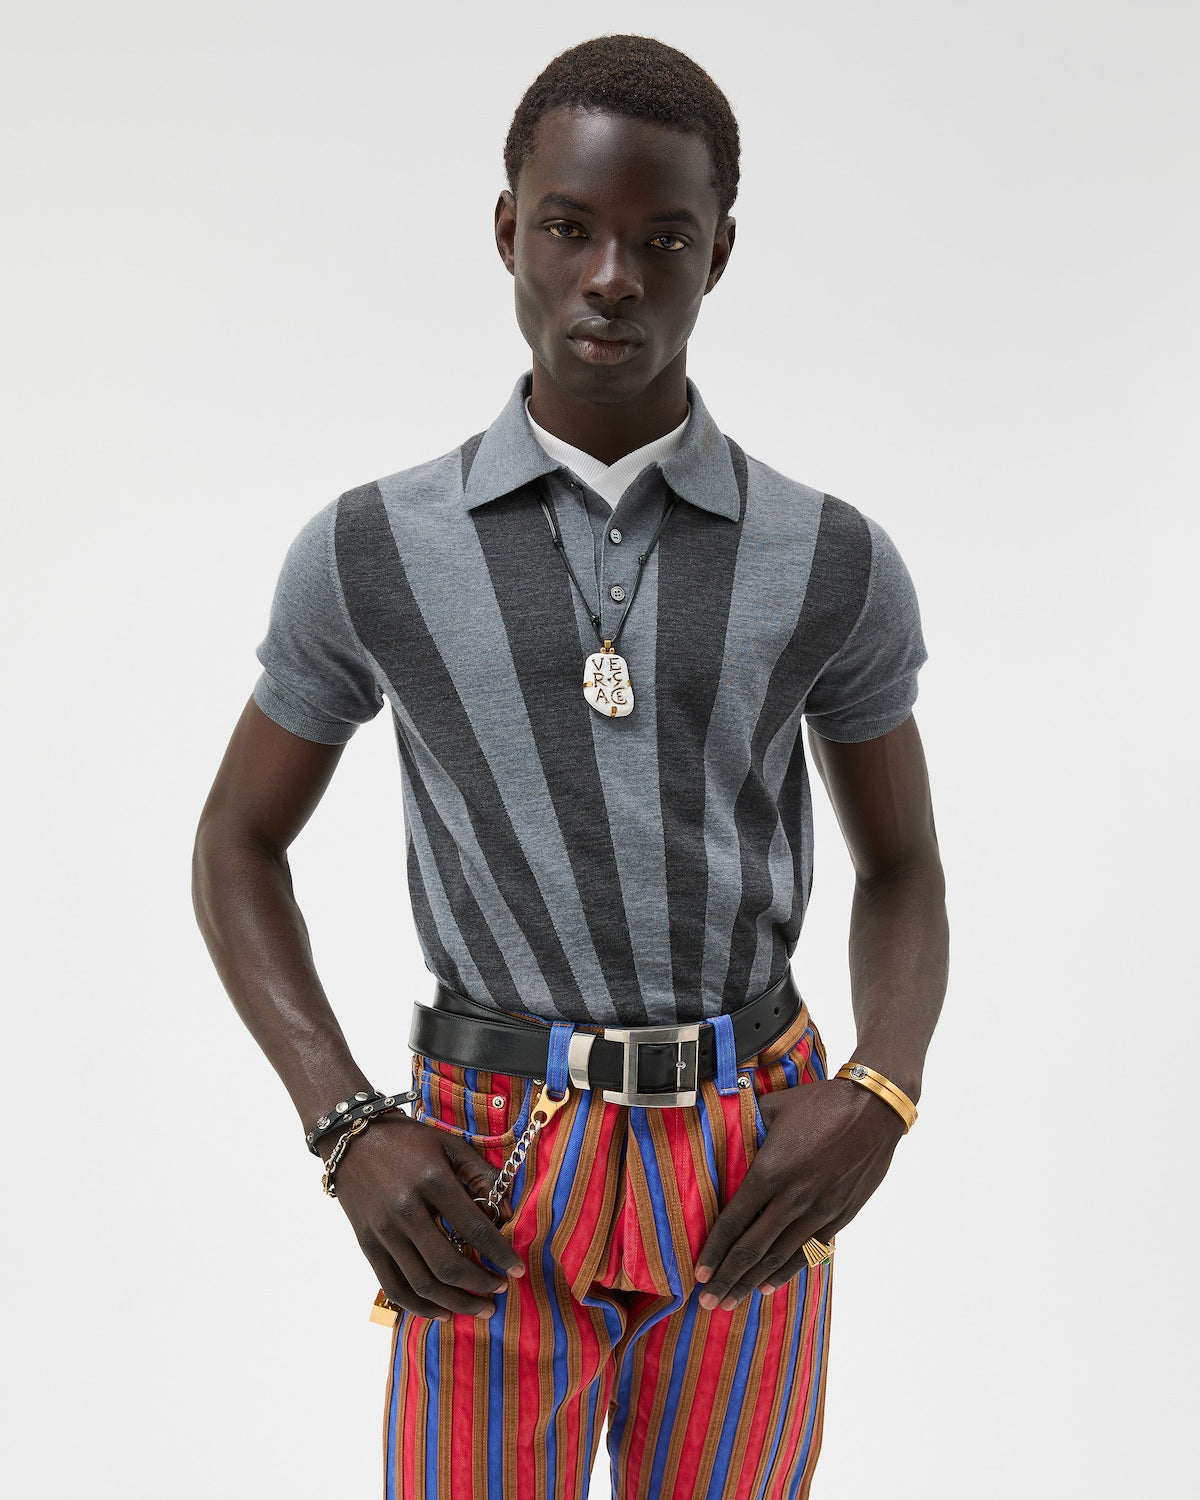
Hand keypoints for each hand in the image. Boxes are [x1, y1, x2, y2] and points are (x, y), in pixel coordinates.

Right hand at [325, 1115, 524, 1319]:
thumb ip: (480, 1175)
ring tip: (479, 1308)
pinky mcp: (367, 1245)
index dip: (499, 1254)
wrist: (353, 1138)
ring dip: (455, 1303)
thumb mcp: (449, 1145)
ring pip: (422, 1283)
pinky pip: (394, 1287)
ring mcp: (383, 1231)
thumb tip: (506, 1214)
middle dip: (480, 1285)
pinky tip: (442, 1311)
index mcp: (432, 1180)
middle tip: (499, 1291)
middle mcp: (406, 1210)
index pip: (473, 1228)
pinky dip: (420, 1307)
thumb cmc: (408, 1140)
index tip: (518, 1270)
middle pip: (448, 1265)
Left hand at [694, 1079, 904, 1309]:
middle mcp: (792, 1198)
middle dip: (727, 1278)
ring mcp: (819, 1211)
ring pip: (779, 1256)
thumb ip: (746, 1120)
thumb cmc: (822, 1103)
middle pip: (752, 1248)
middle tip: (706, 1302)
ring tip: (731, 1302)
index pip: (734, 1221)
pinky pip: (808, 1250)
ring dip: (753, 1282)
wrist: (874, 1109)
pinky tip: (769, 1285)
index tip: (698, 1273)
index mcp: (771, 1172)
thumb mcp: (776, 1106)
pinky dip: (787, 1270)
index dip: (714, 1250)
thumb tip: (720, 1118)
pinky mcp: (840, 1216)